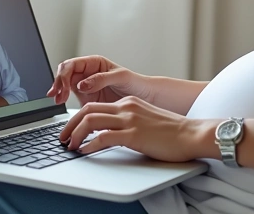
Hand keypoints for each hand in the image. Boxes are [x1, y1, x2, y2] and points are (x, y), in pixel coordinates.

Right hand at [46, 56, 153, 106]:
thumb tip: (82, 84)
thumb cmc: (134, 83)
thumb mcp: (120, 77)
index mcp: (95, 62)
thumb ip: (101, 79)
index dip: (65, 74)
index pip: (73, 64)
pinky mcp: (86, 97)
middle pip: (65, 72)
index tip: (64, 86)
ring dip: (58, 90)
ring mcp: (85, 84)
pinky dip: (63, 98)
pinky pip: (69, 95)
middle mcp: (88, 72)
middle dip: (58, 82)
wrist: (143, 98)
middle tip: (57, 95)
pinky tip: (61, 103)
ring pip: (64, 83)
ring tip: (57, 100)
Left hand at [58, 96, 214, 162]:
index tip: (69, 129)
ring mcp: (130, 120)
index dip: (77, 118)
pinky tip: (84, 151)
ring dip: (75, 134)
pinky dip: (89, 145)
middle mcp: (127, 107)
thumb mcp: (146, 119)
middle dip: (69, 124)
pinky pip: (103, 137)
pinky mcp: (134, 134)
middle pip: (87, 110)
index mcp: (129, 102)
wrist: (191, 134)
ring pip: (91, 120)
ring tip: (69, 145)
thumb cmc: (172, 131)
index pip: (95, 106)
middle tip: (62, 137)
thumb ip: (128, 121)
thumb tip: (108, 134)